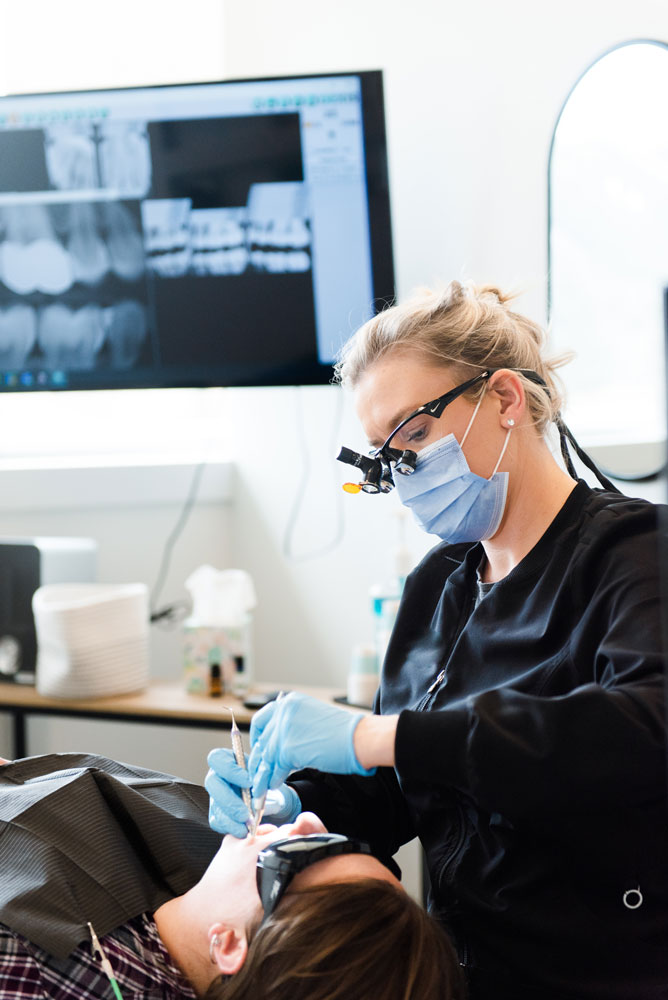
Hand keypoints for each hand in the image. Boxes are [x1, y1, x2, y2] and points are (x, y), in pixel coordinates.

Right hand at [205, 747, 301, 836]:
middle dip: (229, 801)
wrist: (265, 792)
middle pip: (212, 784)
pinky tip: (243, 830)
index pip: (217, 759)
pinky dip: (231, 828)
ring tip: (247, 826)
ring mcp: (214, 796)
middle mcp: (216, 776)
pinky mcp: (216, 813)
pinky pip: (218, 822)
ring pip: (215, 807)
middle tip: (245, 813)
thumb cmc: (261, 777)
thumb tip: (259, 785)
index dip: (230, 771)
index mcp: (225, 759)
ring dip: (231, 819)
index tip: (249, 782)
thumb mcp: (262, 771)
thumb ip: (258, 775)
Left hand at [248, 691, 374, 800]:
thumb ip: (293, 729)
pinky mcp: (287, 747)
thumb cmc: (344, 731)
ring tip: (263, 785)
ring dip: (264, 773)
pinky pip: (275, 767)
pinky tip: (274, 784)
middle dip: (259, 759)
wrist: (359, 737)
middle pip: (262, 739)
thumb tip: (278, 749)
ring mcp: (284, 728)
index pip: (262, 719)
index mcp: (290, 702)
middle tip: (257, 773)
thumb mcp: (312, 719)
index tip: (259, 750)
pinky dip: (273, 778)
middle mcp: (284, 711)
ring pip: (266, 756)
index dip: (257, 737)